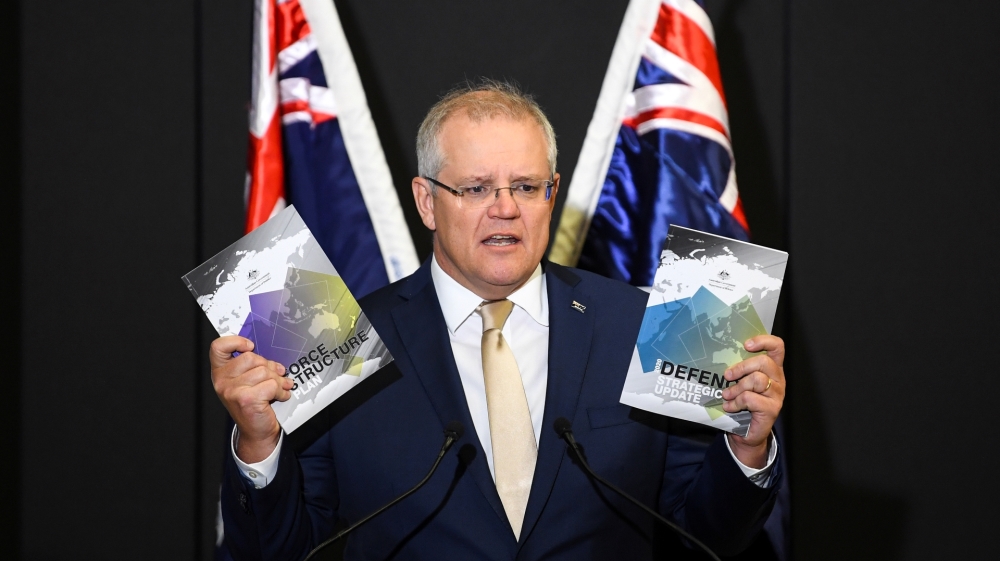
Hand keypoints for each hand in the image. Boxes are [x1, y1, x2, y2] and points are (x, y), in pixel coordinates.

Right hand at [210, 336, 292, 462]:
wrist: (257, 433)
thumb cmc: (254, 404)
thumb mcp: (248, 382)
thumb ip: (252, 366)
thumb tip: (272, 358)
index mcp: (221, 372)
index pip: (218, 347)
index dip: (235, 341)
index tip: (250, 346)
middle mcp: (222, 381)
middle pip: (251, 357)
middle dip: (269, 366)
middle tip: (278, 374)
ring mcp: (232, 391)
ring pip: (264, 371)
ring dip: (279, 380)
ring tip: (281, 387)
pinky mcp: (246, 400)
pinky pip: (272, 385)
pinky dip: (281, 391)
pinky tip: (281, 396)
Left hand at [721, 335, 784, 467]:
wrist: (748, 432)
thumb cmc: (743, 403)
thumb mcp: (741, 382)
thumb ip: (739, 369)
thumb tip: (719, 354)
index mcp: (772, 369)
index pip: (777, 347)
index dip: (764, 341)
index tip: (745, 345)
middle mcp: (778, 379)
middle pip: (764, 362)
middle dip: (742, 367)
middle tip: (727, 375)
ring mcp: (777, 395)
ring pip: (757, 380)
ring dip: (736, 387)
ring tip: (726, 395)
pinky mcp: (772, 409)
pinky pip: (751, 399)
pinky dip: (736, 402)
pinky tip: (729, 406)